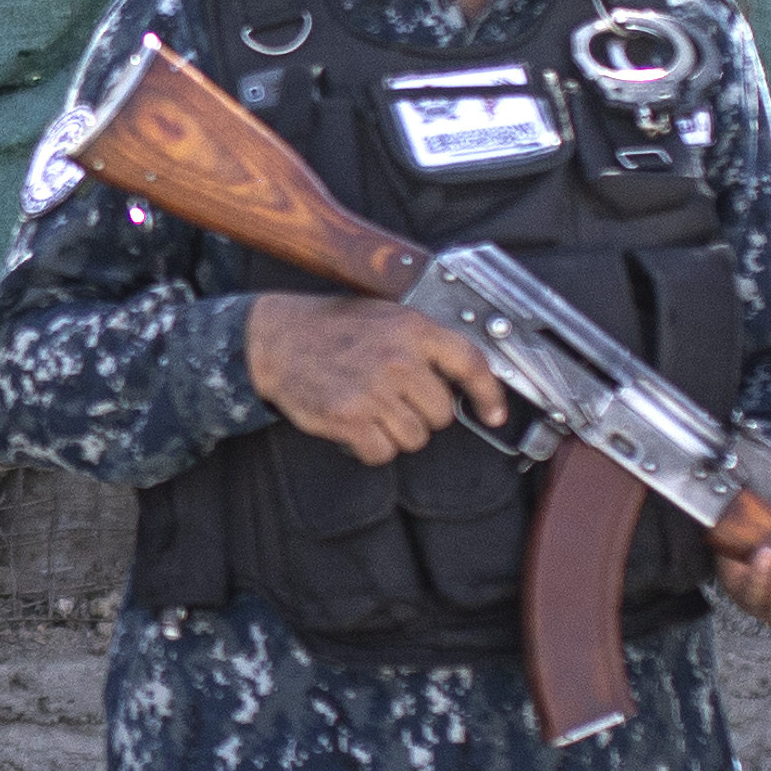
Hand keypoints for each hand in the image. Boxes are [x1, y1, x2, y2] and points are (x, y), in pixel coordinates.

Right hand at [243, 294, 510, 464]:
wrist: (276, 339)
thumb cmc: (332, 329)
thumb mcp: (386, 318)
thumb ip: (424, 343)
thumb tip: (462, 382)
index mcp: (412, 329)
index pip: (471, 363)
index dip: (489, 394)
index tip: (494, 414)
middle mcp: (397, 359)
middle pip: (441, 415)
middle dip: (421, 414)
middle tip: (394, 400)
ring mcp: (374, 390)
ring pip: (414, 438)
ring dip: (395, 433)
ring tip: (371, 410)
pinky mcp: (349, 418)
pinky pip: (382, 453)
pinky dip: (370, 448)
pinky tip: (356, 427)